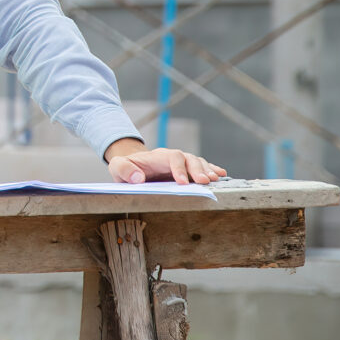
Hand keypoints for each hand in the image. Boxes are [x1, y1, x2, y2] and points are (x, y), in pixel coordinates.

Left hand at [103, 138, 225, 184]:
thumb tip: (138, 178)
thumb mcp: (118, 167)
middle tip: (204, 182)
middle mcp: (172, 157)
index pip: (171, 157)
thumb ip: (124, 170)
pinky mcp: (187, 170)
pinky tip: (221, 174)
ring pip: (197, 162)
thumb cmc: (127, 168)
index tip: (182, 183)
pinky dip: (212, 169)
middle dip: (197, 170)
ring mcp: (181, 163)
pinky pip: (202, 167)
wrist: (133, 167)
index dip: (179, 168)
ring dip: (207, 170)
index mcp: (157, 156)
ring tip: (215, 180)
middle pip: (188, 158)